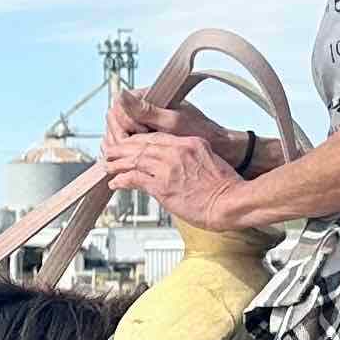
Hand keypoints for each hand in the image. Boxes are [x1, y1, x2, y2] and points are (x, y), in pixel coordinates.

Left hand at [98, 124, 247, 224]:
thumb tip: (175, 165)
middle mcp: (177, 151)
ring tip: (107, 166)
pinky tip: (115, 183)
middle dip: (122, 148)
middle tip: (110, 151)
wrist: (232, 202)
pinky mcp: (163, 187)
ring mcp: (169, 168)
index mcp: (189, 142)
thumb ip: (190, 157)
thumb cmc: (224, 187)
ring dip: (117, 163)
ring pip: (135, 160)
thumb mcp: (209, 160)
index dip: (137, 140)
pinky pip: (135, 179)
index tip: (128, 144)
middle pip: (141, 144)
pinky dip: (121, 180)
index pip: (155, 137)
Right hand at [103, 84, 223, 149]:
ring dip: (122, 148)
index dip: (125, 123)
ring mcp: (141, 122)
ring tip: (139, 157)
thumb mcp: (172, 122)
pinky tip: (135, 163)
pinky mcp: (143, 137)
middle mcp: (141, 107)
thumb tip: (120, 94)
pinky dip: (126, 154)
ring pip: (116, 135)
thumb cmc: (199, 131)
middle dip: (122, 138)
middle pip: (113, 122)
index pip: (118, 108)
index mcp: (147, 95)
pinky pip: (124, 145)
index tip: (142, 133)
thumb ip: (146, 110)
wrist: (217, 146)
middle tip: (141, 148)